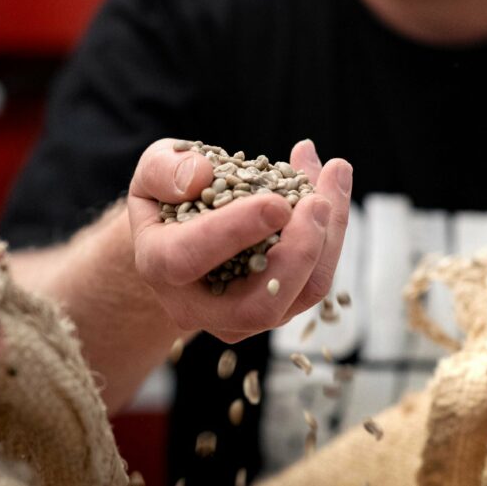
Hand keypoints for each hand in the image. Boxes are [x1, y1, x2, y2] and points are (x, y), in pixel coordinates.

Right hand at [126, 138, 352, 342]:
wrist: (179, 237)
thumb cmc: (166, 197)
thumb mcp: (152, 171)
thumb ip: (164, 170)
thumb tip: (200, 176)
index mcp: (159, 266)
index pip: (191, 259)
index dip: (235, 232)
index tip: (277, 203)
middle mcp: (198, 306)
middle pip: (260, 304)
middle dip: (298, 253)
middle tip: (319, 200)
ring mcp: (241, 317)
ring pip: (301, 293)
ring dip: (328, 236)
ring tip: (334, 174)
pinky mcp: (277, 308)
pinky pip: (314, 282)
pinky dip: (331, 234)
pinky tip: (330, 186)